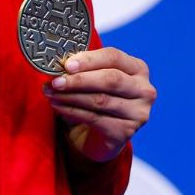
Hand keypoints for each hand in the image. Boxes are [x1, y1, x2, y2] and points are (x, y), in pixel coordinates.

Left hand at [44, 47, 156, 162]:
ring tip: (51, 93)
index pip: (114, 57)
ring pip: (100, 100)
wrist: (99, 136)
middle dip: (79, 80)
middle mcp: (144, 90)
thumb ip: (84, 68)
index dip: (89, 59)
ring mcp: (138, 113)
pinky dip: (72, 111)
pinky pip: (94, 118)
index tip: (67, 64)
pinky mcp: (125, 132)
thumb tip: (61, 64)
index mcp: (138, 69)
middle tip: (56, 81)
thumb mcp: (94, 79)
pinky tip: (57, 106)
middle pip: (110, 79)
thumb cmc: (97, 99)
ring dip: (71, 96)